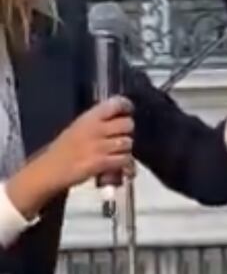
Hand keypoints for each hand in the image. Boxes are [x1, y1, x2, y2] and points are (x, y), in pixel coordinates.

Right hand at [7, 97, 134, 217]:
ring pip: (128, 143)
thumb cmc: (65, 148)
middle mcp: (95, 129)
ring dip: (125, 149)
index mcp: (88, 118)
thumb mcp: (79, 126)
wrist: (50, 169)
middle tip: (120, 136)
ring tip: (117, 152)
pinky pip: (125, 159)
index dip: (126, 106)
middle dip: (127, 131)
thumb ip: (99, 120)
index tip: (128, 110)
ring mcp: (99, 147)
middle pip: (127, 124)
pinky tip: (119, 165)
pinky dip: (125, 163)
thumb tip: (122, 115)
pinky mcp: (101, 163)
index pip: (115, 104)